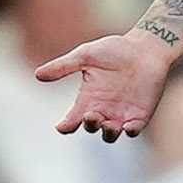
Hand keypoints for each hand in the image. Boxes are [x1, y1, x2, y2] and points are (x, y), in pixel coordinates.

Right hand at [37, 31, 173, 141]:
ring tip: (107, 124)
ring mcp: (121, 114)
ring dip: (107, 133)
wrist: (144, 47)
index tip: (62, 127)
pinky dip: (130, 131)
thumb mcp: (85, 56)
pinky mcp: (139, 115)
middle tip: (91, 115)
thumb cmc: (114, 50)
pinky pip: (133, 131)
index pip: (72, 119)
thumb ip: (63, 66)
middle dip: (89, 125)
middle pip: (90, 128)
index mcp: (87, 99)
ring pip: (110, 135)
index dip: (66, 126)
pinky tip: (128, 127)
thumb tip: (37, 74)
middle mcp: (102, 110)